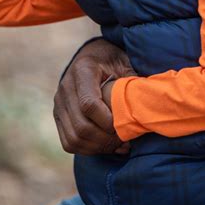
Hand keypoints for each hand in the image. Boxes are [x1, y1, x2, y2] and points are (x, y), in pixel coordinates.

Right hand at [53, 38, 134, 154]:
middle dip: (105, 139)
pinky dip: (88, 150)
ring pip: (73, 138)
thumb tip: (146, 103)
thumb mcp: (124, 62)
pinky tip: (106, 146)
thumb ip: (131, 81)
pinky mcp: (58, 115)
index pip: (89, 104)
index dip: (107, 121)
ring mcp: (59, 103)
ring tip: (118, 146)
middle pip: (81, 126)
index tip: (125, 125)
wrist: (91, 55)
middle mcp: (66, 87)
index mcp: (83, 70)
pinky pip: (68, 142)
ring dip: (98, 147)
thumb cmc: (112, 59)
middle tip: (125, 142)